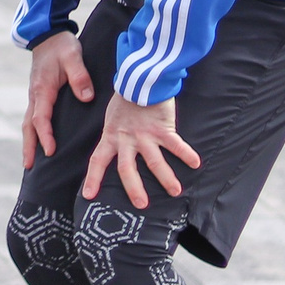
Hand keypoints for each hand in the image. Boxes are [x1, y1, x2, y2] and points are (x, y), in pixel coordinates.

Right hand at [22, 30, 92, 167]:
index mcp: (42, 89)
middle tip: (28, 167)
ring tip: (29, 161)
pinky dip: (32, 132)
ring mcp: (34, 95)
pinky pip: (33, 116)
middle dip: (28, 146)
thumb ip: (80, 76)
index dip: (45, 135)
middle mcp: (35, 95)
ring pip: (28, 122)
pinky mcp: (38, 94)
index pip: (41, 117)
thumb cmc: (61, 46)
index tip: (50, 151)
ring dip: (28, 141)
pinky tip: (37, 140)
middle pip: (28, 125)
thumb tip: (86, 97)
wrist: (48, 35)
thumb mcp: (73, 56)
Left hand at [82, 92, 202, 208]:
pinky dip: (186, 154)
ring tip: (175, 191)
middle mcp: (126, 139)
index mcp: (111, 136)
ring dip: (165, 178)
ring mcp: (145, 135)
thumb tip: (117, 152)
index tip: (89, 195)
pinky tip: (196, 163)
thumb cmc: (126, 100)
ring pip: (154, 161)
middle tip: (141, 205)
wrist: (139, 79)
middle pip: (126, 168)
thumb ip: (116, 136)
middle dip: (133, 188)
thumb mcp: (112, 119)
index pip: (97, 160)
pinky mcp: (162, 128)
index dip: (93, 178)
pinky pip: (175, 144)